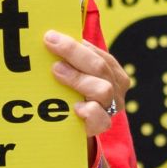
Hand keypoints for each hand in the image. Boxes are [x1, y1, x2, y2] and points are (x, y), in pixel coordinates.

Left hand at [43, 29, 128, 144]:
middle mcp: (116, 88)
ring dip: (78, 78)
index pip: (98, 54)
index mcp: (113, 71)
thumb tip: (51, 39)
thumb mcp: (76, 75)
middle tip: (51, 46)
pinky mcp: (102, 125)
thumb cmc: (74, 96)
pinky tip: (75, 107)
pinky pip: (101, 118)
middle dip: (73, 53)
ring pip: (103, 89)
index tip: (51, 37)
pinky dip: (90, 111)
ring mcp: (111, 107)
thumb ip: (70, 60)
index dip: (74, 44)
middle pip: (99, 66)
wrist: (75, 131)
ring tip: (57, 71)